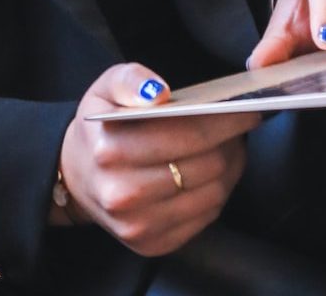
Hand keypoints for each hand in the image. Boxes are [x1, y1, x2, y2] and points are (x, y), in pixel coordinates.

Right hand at [56, 62, 258, 256]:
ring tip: (230, 146)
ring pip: (212, 194)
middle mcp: (122, 194)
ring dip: (230, 168)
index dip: (225, 121)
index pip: (186, 134)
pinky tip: (213, 172)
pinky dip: (217, 193)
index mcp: (110, 150)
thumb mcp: (105, 87)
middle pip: (206, 166)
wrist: (76, 174)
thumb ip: (131, 79)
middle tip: (240, 125)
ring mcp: (137, 225)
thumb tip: (158, 92)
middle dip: (231, 142)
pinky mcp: (151, 245)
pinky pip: (205, 218)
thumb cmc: (99, 126)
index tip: (248, 108)